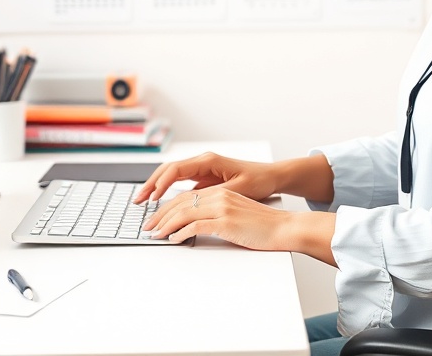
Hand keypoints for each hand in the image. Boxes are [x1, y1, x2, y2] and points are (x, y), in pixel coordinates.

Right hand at [133, 152, 278, 203]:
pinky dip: (168, 191)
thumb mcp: (236, 190)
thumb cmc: (257, 180)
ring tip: (143, 201)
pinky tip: (160, 202)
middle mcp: (202, 162)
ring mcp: (202, 170)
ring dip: (156, 187)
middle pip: (168, 170)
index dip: (161, 183)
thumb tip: (194, 202)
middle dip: (151, 184)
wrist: (270, 177)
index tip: (152, 198)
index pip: (176, 169)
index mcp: (208, 160)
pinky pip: (180, 183)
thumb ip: (214, 194)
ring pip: (172, 176)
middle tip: (138, 200)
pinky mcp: (204, 179)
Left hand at [142, 187, 288, 247]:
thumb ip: (217, 213)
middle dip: (160, 215)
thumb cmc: (263, 225)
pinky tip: (173, 239)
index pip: (186, 196)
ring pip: (184, 212)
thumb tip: (196, 224)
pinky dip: (181, 232)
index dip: (168, 207)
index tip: (156, 218)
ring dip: (166, 225)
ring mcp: (222, 208)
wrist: (283, 227)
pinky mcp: (226, 222)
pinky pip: (196, 226)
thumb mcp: (237, 212)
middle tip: (148, 227)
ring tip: (155, 234)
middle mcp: (220, 196)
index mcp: (221, 192)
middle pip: (181, 202)